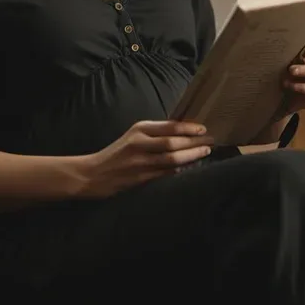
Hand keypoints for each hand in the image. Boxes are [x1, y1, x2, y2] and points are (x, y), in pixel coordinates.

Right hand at [81, 120, 213, 197]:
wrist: (93, 174)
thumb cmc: (117, 154)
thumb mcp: (133, 137)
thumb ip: (154, 134)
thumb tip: (183, 132)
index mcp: (139, 129)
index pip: (169, 126)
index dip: (188, 127)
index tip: (203, 128)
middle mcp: (139, 143)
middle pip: (173, 142)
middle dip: (194, 142)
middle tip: (211, 141)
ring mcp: (139, 162)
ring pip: (171, 158)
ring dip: (191, 156)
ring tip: (205, 152)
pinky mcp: (140, 178)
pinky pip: (165, 173)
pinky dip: (179, 170)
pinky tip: (190, 168)